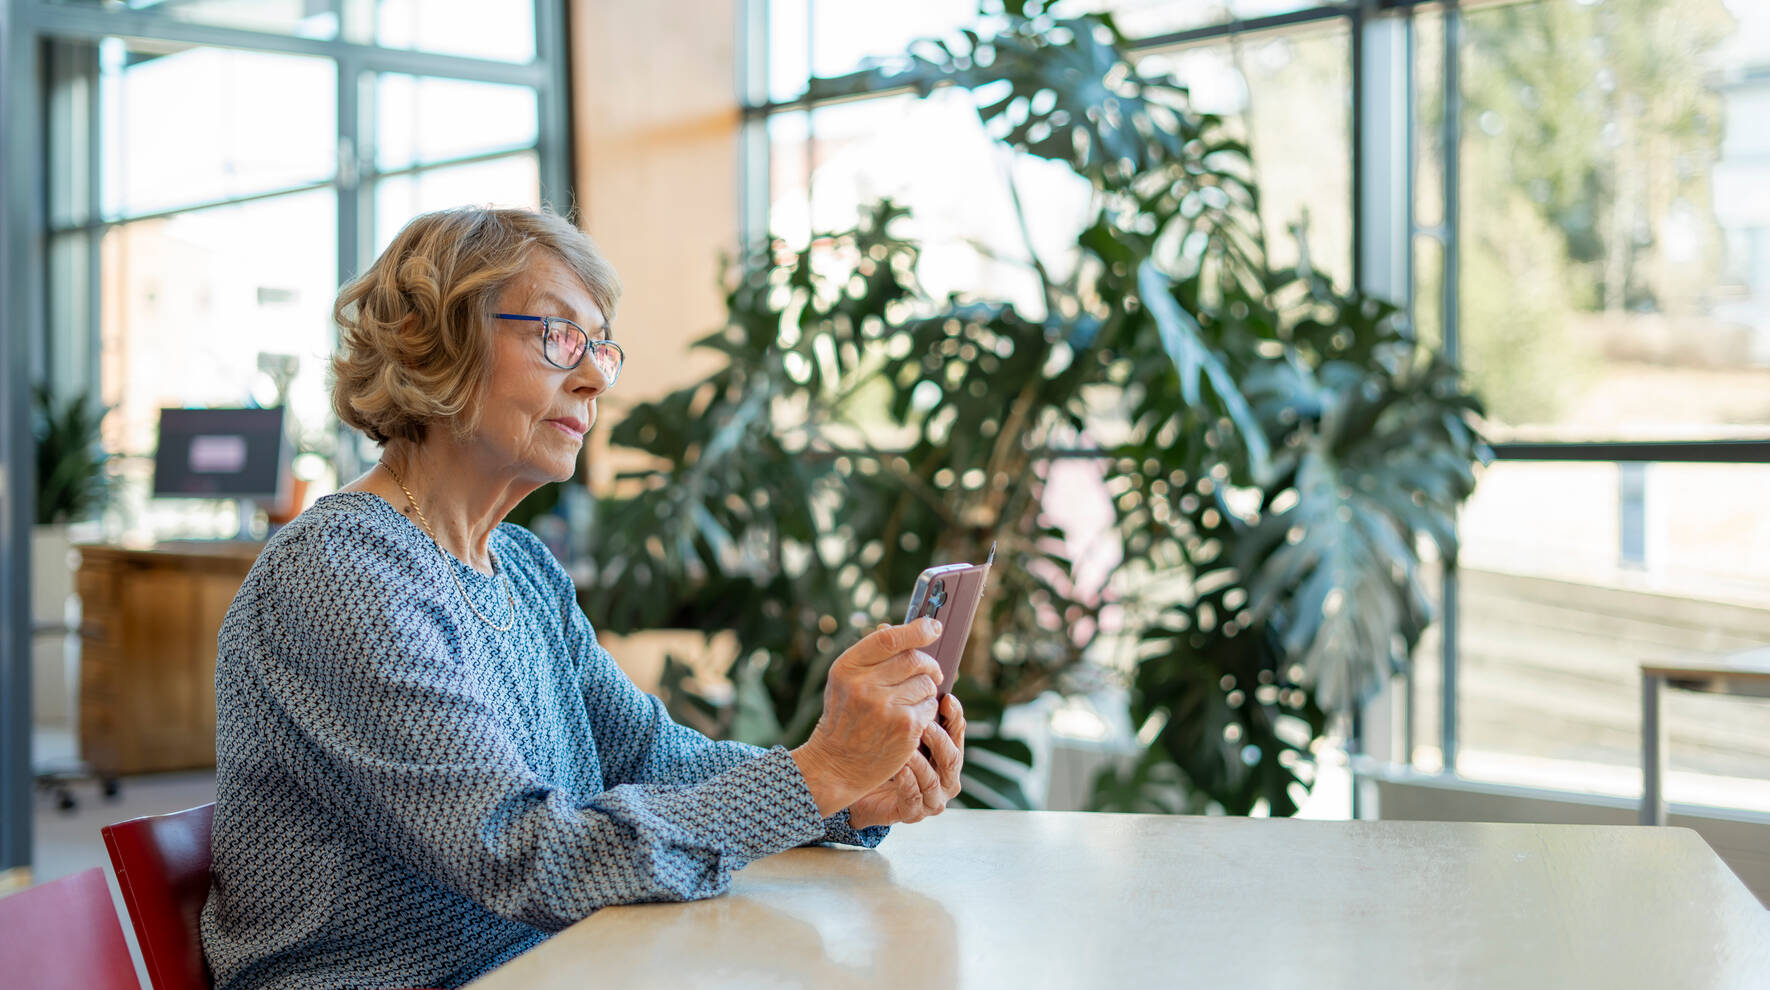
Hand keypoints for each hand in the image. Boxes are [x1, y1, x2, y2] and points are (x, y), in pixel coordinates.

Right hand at [791, 618, 944, 816]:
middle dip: (928, 665)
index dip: (916, 629)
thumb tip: (893, 625)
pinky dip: (926, 712)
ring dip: (926, 691)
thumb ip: (868, 656)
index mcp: (847, 668)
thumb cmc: (843, 718)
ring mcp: (886, 707)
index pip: (889, 638)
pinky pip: (931, 706)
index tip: (934, 627)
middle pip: (915, 659)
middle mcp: (865, 685)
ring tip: (910, 702)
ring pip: (927, 683)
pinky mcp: (906, 727)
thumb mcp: (844, 682)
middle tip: (930, 672)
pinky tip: (910, 721)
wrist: (835, 764)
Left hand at [848, 694, 966, 828]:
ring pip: (934, 780)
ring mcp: (932, 799)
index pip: (958, 734)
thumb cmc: (881, 756)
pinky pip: (913, 798)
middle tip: (925, 724)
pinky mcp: (913, 814)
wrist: (857, 789)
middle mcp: (945, 779)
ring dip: (920, 762)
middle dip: (940, 739)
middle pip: (953, 758)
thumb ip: (914, 713)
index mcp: (946, 756)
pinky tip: (898, 769)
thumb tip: (922, 679)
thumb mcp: (899, 732)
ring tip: (907, 748)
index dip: (955, 717)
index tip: (947, 699)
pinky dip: (907, 782)